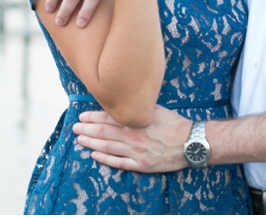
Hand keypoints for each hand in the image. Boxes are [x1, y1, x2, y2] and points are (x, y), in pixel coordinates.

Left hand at [73, 106, 190, 172]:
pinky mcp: (141, 164)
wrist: (190, 143)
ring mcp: (135, 152)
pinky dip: (105, 160)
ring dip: (91, 143)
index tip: (82, 116)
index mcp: (135, 120)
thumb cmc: (174, 124)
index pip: (108, 117)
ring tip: (80, 141)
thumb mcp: (155, 109)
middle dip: (87, 130)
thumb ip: (138, 107)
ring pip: (107, 147)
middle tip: (75, 128)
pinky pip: (119, 163)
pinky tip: (94, 156)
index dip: (92, 117)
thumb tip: (124, 100)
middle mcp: (132, 136)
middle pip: (103, 132)